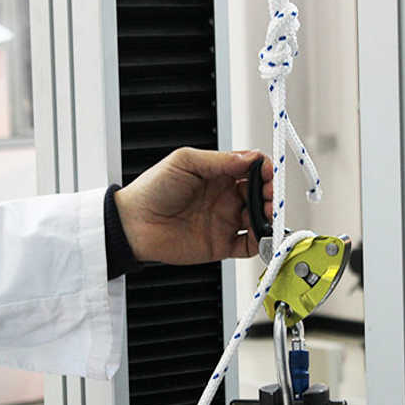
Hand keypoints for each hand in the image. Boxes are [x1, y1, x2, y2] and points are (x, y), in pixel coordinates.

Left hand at [114, 147, 273, 264]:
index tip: (268, 173)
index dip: (265, 169)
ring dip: (269, 216)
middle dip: (271, 193)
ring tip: (266, 215)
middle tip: (269, 196)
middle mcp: (225, 197)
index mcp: (218, 174)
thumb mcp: (184, 161)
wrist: (133, 224)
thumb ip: (219, 160)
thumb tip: (249, 158)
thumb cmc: (151, 189)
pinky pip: (250, 245)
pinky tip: (262, 236)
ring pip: (260, 219)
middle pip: (261, 193)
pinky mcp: (221, 245)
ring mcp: (224, 221)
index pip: (252, 168)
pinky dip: (262, 242)